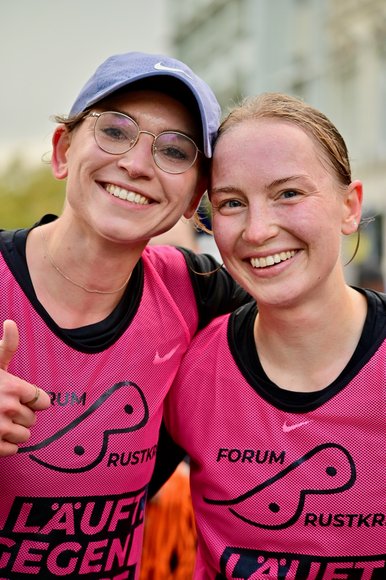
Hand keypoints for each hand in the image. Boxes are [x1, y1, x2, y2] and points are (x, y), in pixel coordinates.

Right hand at [0, 320, 50, 455]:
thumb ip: (7, 345)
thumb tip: (10, 322)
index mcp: (13, 387)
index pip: (43, 401)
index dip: (32, 400)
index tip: (19, 397)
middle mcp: (8, 408)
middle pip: (33, 419)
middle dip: (21, 415)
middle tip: (3, 408)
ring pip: (25, 436)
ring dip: (14, 431)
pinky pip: (13, 450)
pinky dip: (5, 445)